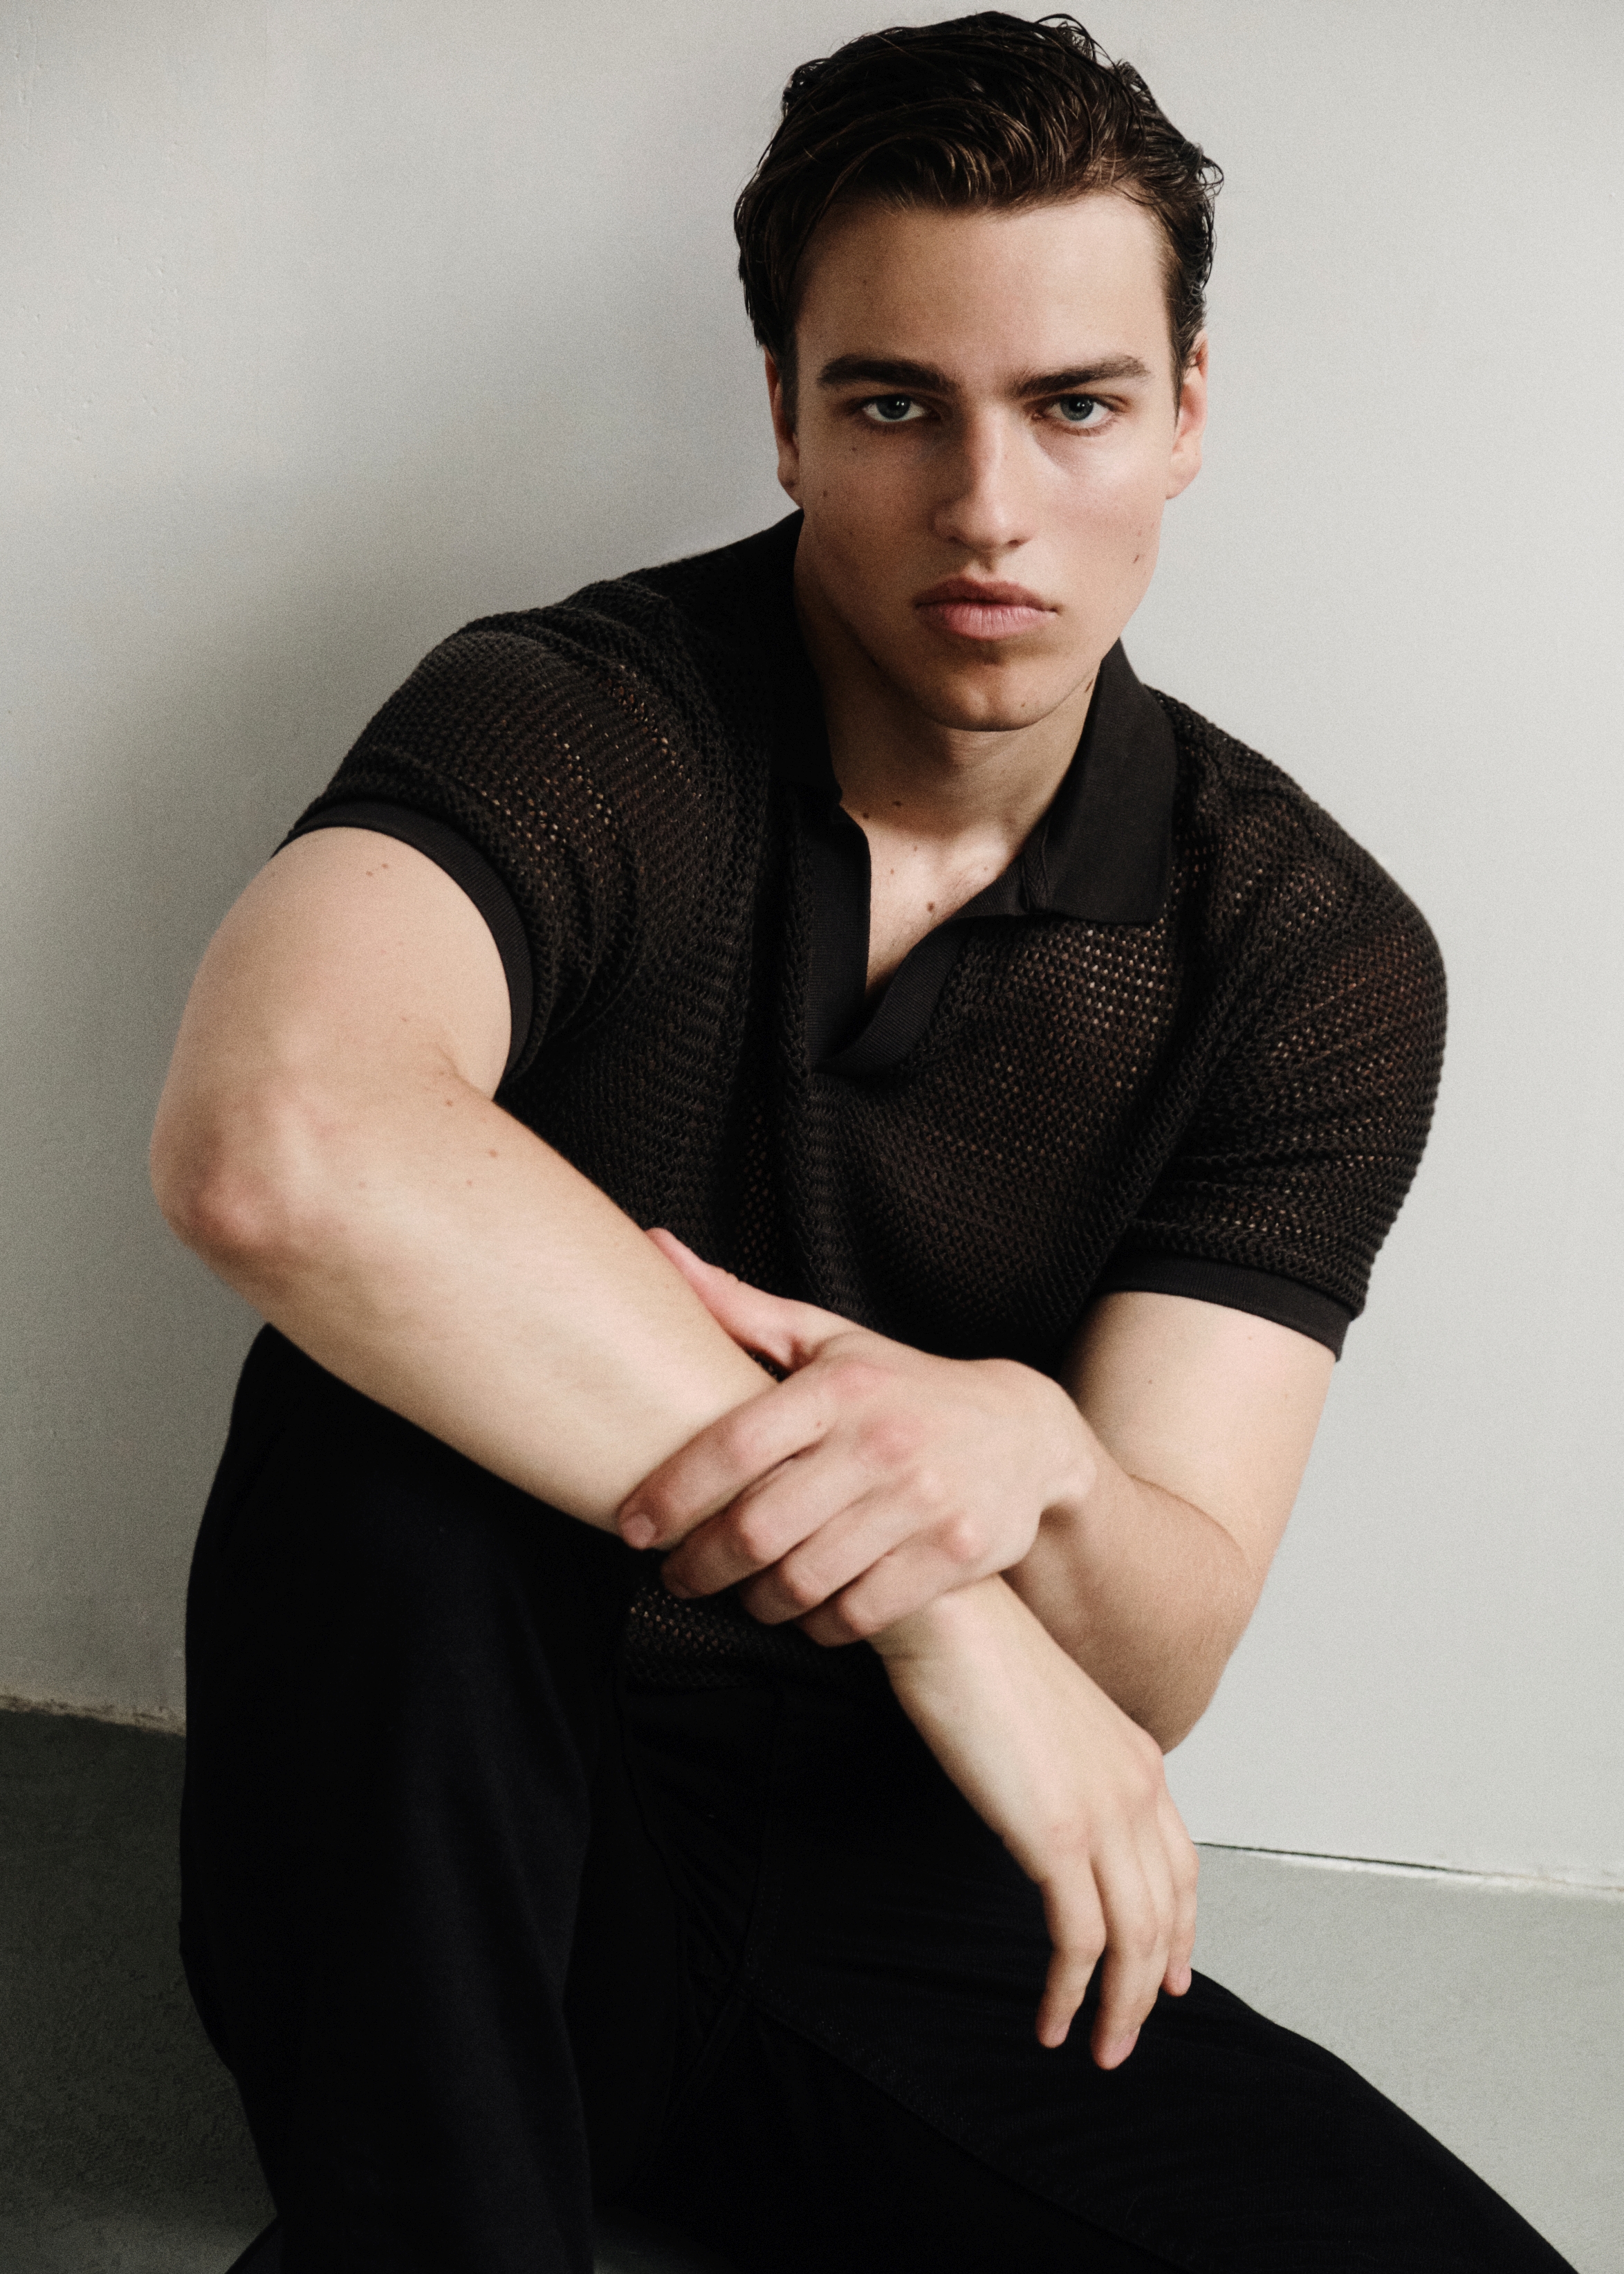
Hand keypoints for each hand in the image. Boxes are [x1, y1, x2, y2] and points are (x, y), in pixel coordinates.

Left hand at [617, 1232, 1094, 1643]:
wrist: (1026, 1433)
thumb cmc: (902, 1386)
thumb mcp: (829, 1340)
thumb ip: (740, 1309)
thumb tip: (655, 1246)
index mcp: (840, 1386)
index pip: (732, 1449)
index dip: (670, 1497)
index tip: (632, 1528)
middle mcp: (882, 1441)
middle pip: (758, 1529)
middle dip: (699, 1565)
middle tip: (676, 1574)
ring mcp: (923, 1501)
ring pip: (803, 1581)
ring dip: (755, 1602)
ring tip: (740, 1594)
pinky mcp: (955, 1555)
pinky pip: (860, 1614)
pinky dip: (818, 1625)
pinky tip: (804, 1612)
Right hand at [873, 1576, 1197, 2064]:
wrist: (951, 1612)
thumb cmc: (975, 1651)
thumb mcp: (1039, 1715)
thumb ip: (1058, 1763)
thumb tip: (1040, 1804)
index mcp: (1136, 1755)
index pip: (1180, 1862)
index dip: (1179, 1927)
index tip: (1167, 1974)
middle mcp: (1137, 1786)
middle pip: (1166, 1912)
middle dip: (1150, 1984)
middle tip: (1126, 2034)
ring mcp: (1103, 1812)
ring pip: (1134, 1938)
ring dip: (1118, 2007)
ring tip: (1095, 2049)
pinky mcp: (1058, 1835)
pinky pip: (1079, 1940)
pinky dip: (1070, 1992)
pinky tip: (1051, 2019)